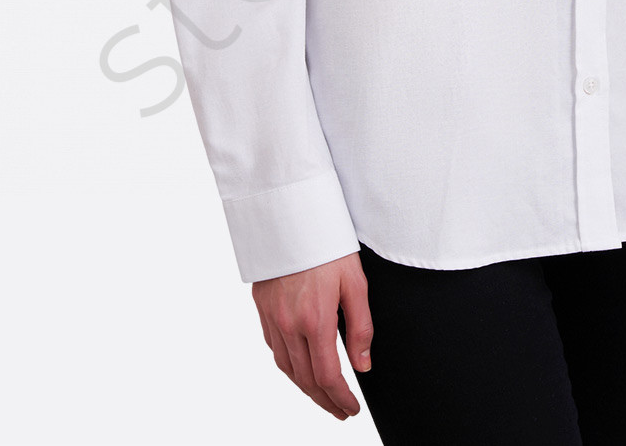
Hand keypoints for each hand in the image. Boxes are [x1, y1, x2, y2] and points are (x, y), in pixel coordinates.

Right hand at [252, 252, 373, 420]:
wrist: (292, 214)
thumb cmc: (327, 244)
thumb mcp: (355, 282)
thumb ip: (361, 327)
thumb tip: (363, 364)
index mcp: (315, 319)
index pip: (327, 376)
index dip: (340, 399)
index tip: (351, 409)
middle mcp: (289, 323)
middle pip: (305, 379)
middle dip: (325, 401)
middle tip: (341, 411)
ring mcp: (272, 317)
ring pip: (286, 368)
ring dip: (305, 388)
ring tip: (323, 396)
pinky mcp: (262, 307)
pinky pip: (274, 348)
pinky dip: (288, 366)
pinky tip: (299, 366)